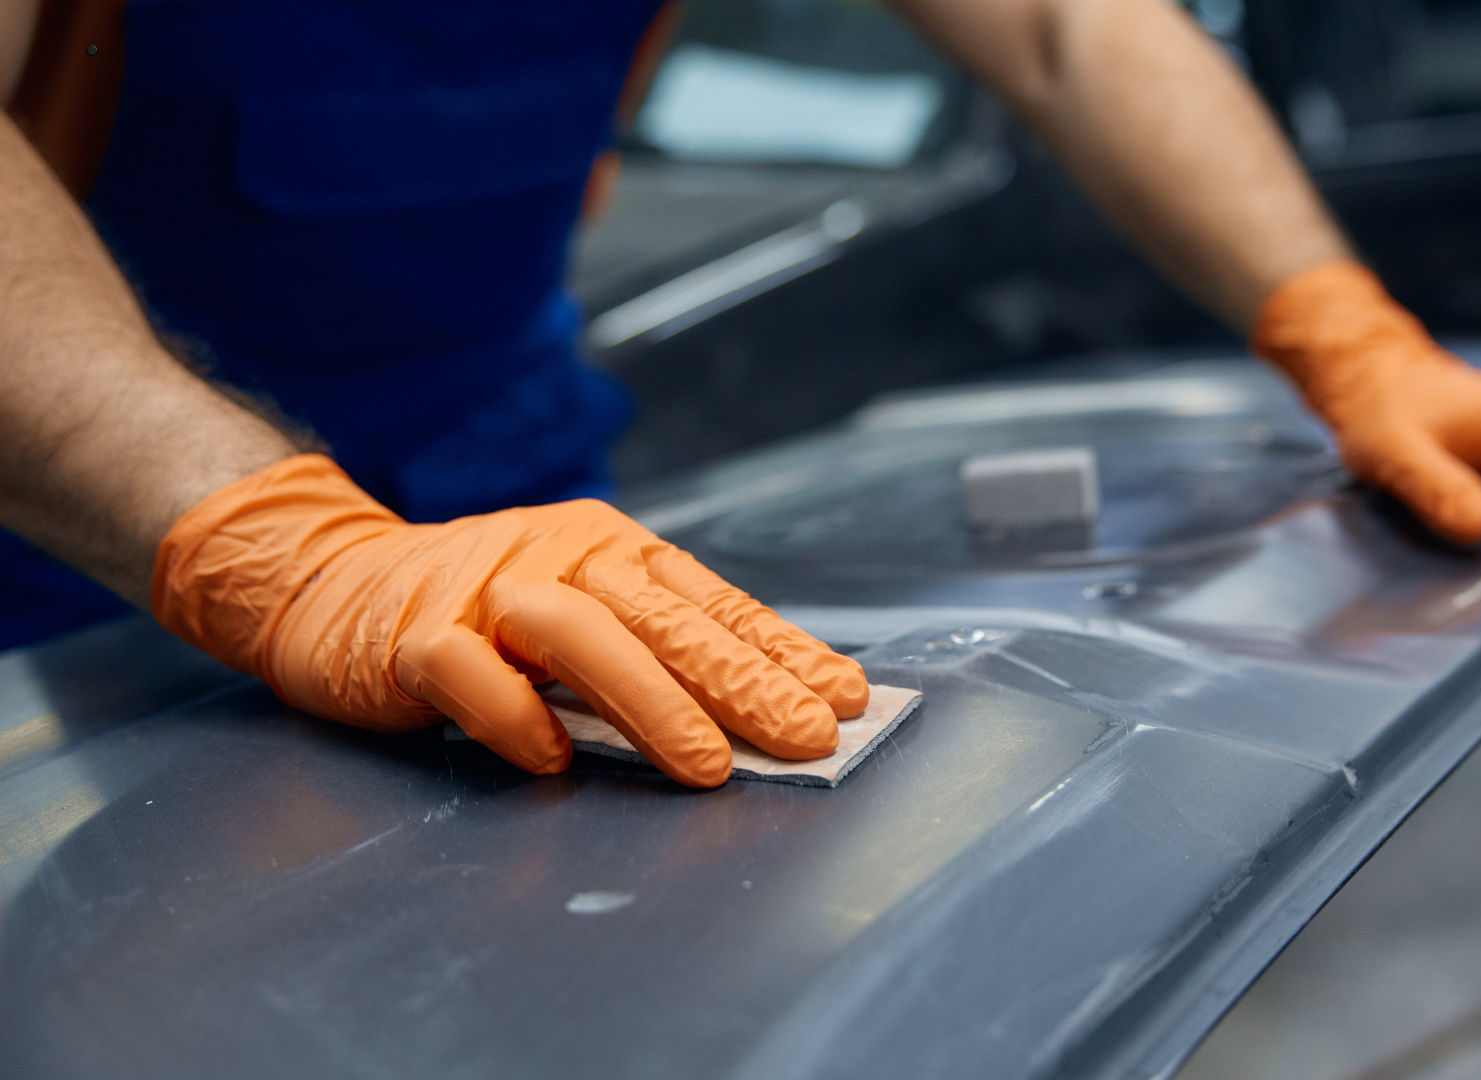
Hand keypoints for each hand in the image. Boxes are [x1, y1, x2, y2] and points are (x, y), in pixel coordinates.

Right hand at [152, 455, 868, 784]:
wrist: (334, 585)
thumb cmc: (484, 611)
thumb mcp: (585, 615)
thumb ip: (657, 658)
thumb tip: (762, 716)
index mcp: (610, 549)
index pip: (712, 600)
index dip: (780, 649)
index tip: (845, 697)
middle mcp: (558, 558)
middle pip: (662, 617)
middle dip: (742, 681)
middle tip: (804, 736)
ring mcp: (484, 593)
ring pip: (580, 636)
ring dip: (650, 702)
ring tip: (707, 764)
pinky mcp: (414, 638)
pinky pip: (469, 676)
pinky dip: (513, 717)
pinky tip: (553, 760)